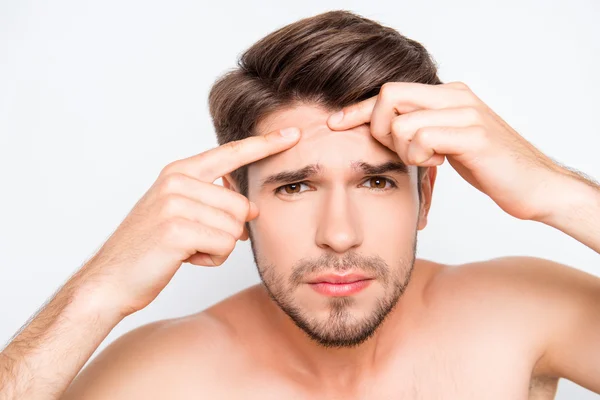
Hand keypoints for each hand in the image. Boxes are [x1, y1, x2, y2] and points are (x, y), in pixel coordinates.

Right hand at [74, 127, 300, 316]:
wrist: (110, 279)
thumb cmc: (151, 247)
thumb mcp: (180, 212)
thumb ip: (215, 202)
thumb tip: (253, 209)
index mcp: (180, 171)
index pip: (232, 153)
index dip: (266, 144)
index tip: (295, 133)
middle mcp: (177, 180)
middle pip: (242, 205)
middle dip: (228, 231)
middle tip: (195, 239)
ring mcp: (174, 203)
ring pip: (235, 228)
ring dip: (218, 247)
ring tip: (187, 248)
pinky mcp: (176, 229)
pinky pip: (224, 246)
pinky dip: (210, 260)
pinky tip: (184, 258)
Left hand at [327, 81, 567, 221]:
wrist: (534, 186)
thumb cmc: (488, 166)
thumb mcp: (446, 143)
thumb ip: (421, 130)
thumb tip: (383, 130)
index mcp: (447, 95)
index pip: (390, 92)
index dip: (358, 108)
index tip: (334, 123)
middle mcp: (455, 96)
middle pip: (389, 97)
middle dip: (379, 129)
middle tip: (399, 152)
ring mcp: (466, 112)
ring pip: (402, 123)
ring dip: (405, 150)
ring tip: (429, 160)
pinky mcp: (474, 135)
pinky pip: (423, 139)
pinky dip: (422, 156)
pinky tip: (441, 162)